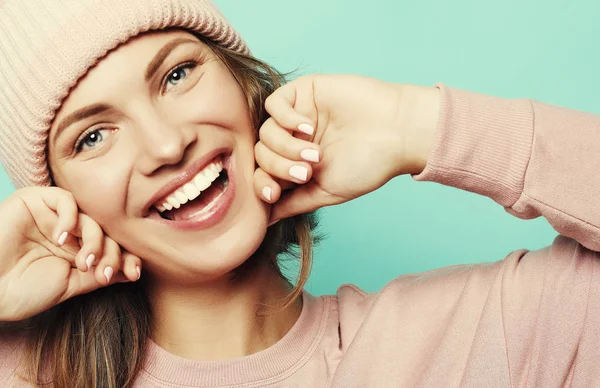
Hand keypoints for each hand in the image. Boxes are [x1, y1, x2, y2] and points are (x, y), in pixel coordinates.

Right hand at [0, 187, 141, 320]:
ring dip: (95, 239)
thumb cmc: (21, 291)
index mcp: (74, 251)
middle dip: (113, 252)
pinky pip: (65, 199)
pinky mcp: (33, 201)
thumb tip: (130, 269)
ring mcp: (51, 216)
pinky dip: (70, 217)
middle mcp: (66, 232)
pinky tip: (62, 239)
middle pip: (105, 231)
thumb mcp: (69, 286)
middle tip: (105, 271)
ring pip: (90, 217)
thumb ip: (98, 274)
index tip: (134, 273)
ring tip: (83, 261)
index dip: (125, 257)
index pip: (109, 246)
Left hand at [254, 74, 439, 221]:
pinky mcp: (303, 92)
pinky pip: (274, 104)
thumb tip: (265, 220)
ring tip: (316, 153)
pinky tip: (308, 127)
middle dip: (280, 167)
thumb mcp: (327, 191)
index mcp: (297, 163)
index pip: (264, 173)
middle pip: (261, 154)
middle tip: (307, 172)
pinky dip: (285, 119)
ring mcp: (296, 115)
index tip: (276, 193)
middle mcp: (293, 139)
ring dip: (286, 147)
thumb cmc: (368, 165)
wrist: (397, 133)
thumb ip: (294, 203)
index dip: (263, 184)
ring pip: (266, 132)